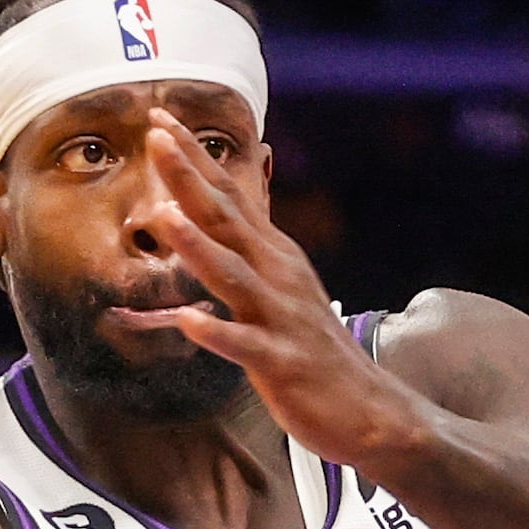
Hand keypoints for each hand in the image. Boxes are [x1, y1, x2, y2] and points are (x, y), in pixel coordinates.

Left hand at [140, 109, 417, 466]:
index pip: (229, 195)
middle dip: (191, 177)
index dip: (195, 158)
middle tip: (157, 135)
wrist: (371, 411)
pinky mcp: (282, 362)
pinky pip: (245, 346)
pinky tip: (189, 320)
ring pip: (234, 275)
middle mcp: (278, 276)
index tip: (161, 117)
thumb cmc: (314, 345)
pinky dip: (218, 332)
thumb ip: (258, 236)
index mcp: (273, 255)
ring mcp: (281, 318)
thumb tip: (244, 190)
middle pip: (228, 219)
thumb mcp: (285, 280)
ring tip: (162, 215)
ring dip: (198, 245)